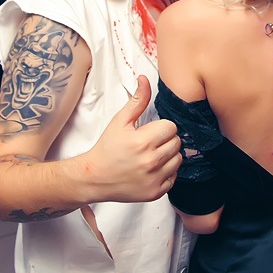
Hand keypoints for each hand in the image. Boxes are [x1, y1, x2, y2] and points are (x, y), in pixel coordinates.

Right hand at [82, 75, 181, 202]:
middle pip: (176, 143)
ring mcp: (154, 179)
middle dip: (165, 140)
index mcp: (143, 141)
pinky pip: (174, 177)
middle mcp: (151, 161)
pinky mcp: (155, 192)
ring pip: (178, 160)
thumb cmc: (107, 149)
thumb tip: (144, 79)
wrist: (94, 178)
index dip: (161, 127)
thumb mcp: (120, 122)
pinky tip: (152, 169)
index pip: (171, 127)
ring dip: (168, 156)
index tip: (150, 131)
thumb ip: (137, 101)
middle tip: (150, 143)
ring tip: (152, 155)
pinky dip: (166, 173)